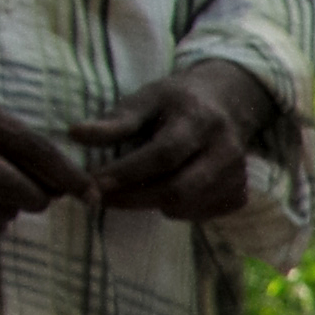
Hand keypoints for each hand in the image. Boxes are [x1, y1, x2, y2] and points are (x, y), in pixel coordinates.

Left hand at [73, 63, 275, 222]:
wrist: (228, 104)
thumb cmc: (177, 102)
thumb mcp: (146, 99)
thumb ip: (115, 121)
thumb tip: (76, 135)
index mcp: (200, 120)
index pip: (163, 154)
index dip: (127, 172)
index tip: (94, 182)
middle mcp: (226, 150)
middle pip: (177, 188)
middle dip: (134, 198)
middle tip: (100, 198)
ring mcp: (237, 176)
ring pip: (186, 206)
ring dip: (150, 204)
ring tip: (131, 190)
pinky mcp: (239, 195)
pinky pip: (199, 214)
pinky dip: (174, 209)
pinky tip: (164, 191)